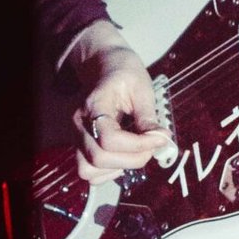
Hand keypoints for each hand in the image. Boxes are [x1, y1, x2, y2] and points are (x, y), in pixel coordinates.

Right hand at [72, 30, 172, 179]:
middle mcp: (79, 124)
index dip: (139, 144)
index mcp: (94, 104)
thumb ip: (148, 116)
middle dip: (133, 158)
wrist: (103, 66)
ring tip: (138, 151)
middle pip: (99, 158)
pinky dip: (109, 172)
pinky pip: (90, 173)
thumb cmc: (124, 74)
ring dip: (119, 168)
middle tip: (153, 145)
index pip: (109, 138)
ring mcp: (77, 137)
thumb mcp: (141, 87)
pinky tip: (126, 156)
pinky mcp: (81, 146)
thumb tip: (161, 140)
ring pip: (89, 170)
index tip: (162, 137)